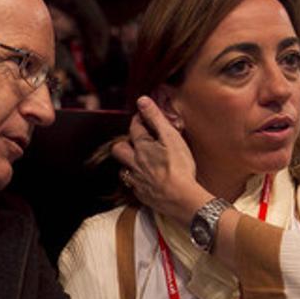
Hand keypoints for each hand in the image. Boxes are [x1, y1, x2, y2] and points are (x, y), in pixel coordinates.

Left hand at [111, 96, 211, 223]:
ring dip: (129, 164)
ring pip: (123, 169)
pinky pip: (133, 186)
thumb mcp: (171, 137)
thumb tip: (142, 100)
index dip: (139, 119)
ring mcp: (136, 181)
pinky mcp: (142, 195)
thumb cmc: (179, 167)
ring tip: (140, 162)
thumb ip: (155, 118)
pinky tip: (147, 181)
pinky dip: (137, 181)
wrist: (181, 198)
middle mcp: (134, 163)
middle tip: (136, 142)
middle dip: (124, 143)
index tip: (144, 117)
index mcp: (142, 147)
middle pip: (118, 149)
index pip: (134, 128)